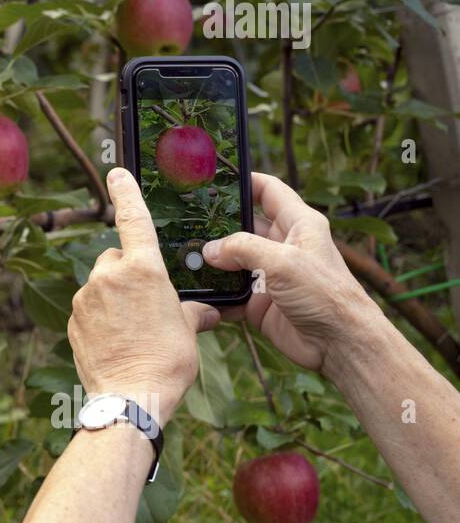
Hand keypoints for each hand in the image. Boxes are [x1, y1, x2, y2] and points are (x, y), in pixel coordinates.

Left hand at [68, 167, 219, 420]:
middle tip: (150, 304)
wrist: (130, 397)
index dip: (127, 192)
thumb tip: (206, 312)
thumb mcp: (189, 332)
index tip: (118, 173)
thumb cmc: (167, 363)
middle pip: (117, 259)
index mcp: (142, 269)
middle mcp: (108, 275)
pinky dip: (101, 318)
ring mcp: (86, 297)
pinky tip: (116, 342)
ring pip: (101, 284)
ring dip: (115, 297)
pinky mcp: (72, 319)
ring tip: (135, 330)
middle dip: (130, 273)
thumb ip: (192, 312)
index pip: (134, 219)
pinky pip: (89, 309)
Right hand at [204, 172, 379, 373]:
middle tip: (186, 219)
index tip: (214, 177)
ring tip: (182, 255)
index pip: (268, 190)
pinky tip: (194, 290)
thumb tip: (210, 250)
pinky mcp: (259, 302)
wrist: (340, 345)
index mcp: (299, 224)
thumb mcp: (284, 262)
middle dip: (217, 224)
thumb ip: (243, 249)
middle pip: (243, 225)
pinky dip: (214, 293)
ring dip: (211, 261)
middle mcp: (283, 246)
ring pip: (232, 260)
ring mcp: (269, 275)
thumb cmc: (326, 295)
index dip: (245, 180)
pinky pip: (229, 293)